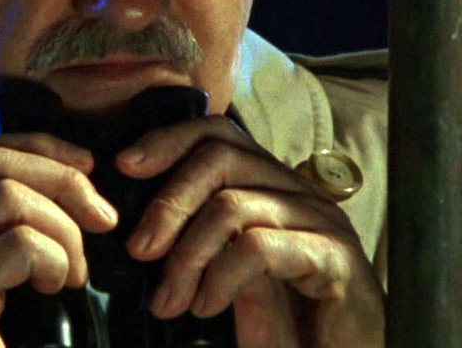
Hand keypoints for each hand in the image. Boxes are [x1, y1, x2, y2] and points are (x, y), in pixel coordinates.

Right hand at [0, 132, 119, 347]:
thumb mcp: (18, 283)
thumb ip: (32, 236)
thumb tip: (87, 189)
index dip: (39, 147)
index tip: (88, 167)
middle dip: (62, 178)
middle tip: (101, 222)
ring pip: (5, 196)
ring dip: (62, 228)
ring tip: (73, 272)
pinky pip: (13, 245)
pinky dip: (52, 258)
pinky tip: (57, 290)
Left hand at [117, 115, 383, 347]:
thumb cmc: (288, 326)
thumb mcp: (231, 276)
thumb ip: (202, 242)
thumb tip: (142, 224)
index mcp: (274, 188)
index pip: (219, 135)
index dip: (169, 140)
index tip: (125, 166)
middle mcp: (300, 194)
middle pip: (220, 158)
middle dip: (168, 202)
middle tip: (139, 251)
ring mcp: (321, 222)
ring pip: (232, 205)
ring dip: (187, 255)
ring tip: (169, 300)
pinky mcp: (335, 259)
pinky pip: (259, 248)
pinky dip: (220, 277)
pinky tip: (206, 306)